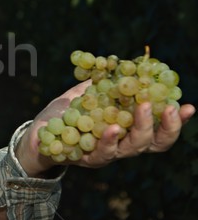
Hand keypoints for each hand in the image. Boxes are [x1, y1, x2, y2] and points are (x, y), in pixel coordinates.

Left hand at [16, 81, 195, 175]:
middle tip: (167, 107)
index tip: (189, 106)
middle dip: (164, 126)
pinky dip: (108, 139)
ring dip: (140, 128)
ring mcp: (104, 155)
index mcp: (127, 131)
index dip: (176, 122)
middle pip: (152, 144)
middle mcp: (120, 147)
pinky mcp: (84, 157)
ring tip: (145, 109)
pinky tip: (113, 126)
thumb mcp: (87, 95)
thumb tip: (121, 62)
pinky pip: (100, 152)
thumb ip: (104, 83)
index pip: (159, 131)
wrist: (37, 135)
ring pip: (130, 149)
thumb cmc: (67, 115)